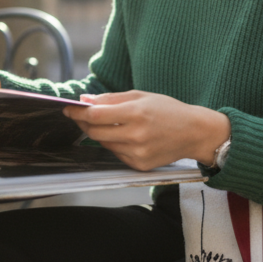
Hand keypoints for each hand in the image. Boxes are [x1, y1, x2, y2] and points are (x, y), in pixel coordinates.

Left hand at [62, 90, 229, 171]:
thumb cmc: (168, 110)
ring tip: (107, 124)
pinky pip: (116, 154)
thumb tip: (85, 101)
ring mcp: (138, 153)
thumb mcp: (141, 96)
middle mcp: (136, 135)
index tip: (68, 109)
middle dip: (84, 123)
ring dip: (100, 133)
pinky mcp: (140, 165)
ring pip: (104, 144)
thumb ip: (111, 99)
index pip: (96, 115)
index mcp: (136, 113)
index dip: (78, 112)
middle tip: (80, 115)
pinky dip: (114, 144)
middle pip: (95, 132)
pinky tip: (124, 136)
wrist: (194, 132)